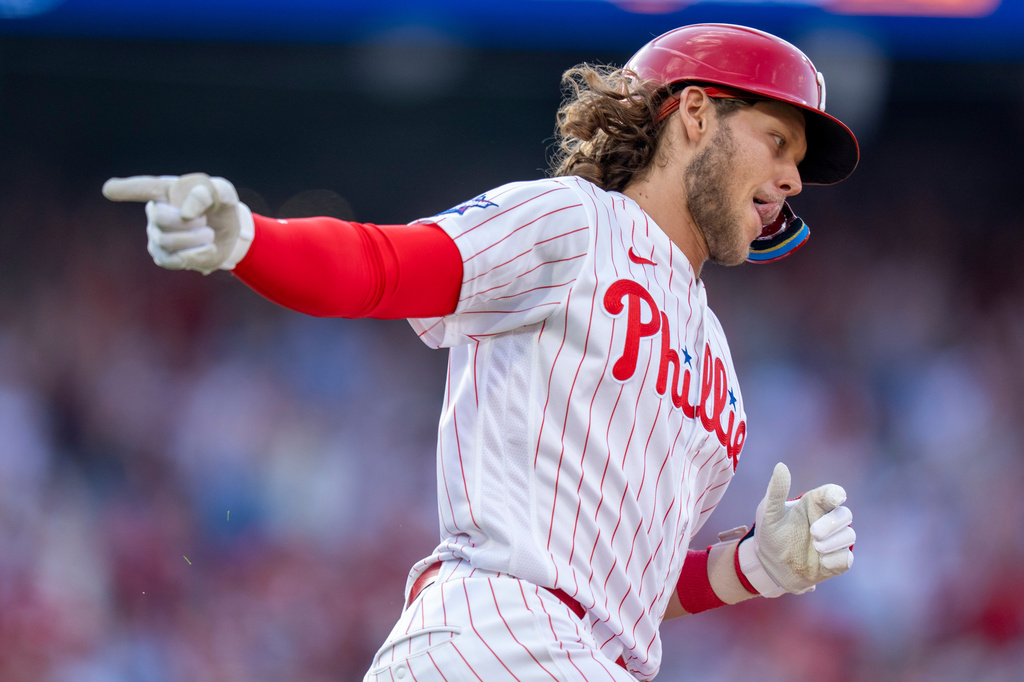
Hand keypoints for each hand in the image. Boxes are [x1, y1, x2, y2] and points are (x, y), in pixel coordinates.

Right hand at [103, 173, 253, 273]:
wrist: (230, 233)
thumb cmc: (220, 206)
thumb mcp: (223, 193)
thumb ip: (207, 194)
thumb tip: (185, 212)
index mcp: (167, 190)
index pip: (143, 188)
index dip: (127, 189)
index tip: (109, 189)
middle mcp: (156, 212)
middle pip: (158, 217)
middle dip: (186, 222)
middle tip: (204, 221)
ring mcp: (157, 235)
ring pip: (165, 240)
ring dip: (194, 239)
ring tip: (209, 234)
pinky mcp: (164, 256)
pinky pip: (173, 260)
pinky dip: (195, 255)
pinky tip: (208, 249)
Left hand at [738, 462, 854, 596]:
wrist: (768, 565)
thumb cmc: (770, 533)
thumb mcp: (768, 512)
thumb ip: (776, 490)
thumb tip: (781, 466)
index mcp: (813, 505)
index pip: (832, 494)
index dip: (836, 494)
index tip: (836, 498)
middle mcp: (827, 521)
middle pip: (845, 515)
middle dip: (833, 523)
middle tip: (814, 533)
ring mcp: (833, 541)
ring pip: (849, 536)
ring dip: (834, 542)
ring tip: (816, 547)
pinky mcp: (836, 561)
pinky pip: (846, 559)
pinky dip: (836, 560)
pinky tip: (822, 561)